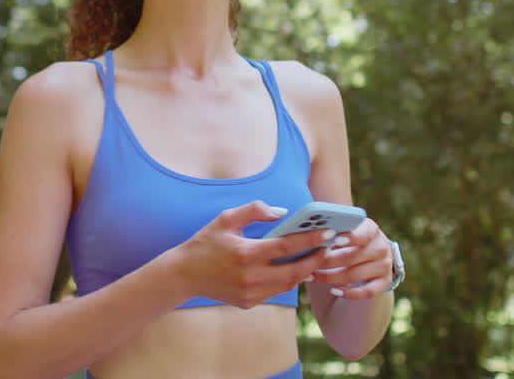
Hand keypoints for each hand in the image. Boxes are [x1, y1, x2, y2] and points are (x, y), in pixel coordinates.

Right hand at [169, 200, 335, 308]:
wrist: (184, 274)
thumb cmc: (206, 242)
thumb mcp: (226, 218)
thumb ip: (254, 210)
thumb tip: (282, 212)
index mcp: (245, 253)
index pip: (286, 247)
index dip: (310, 239)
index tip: (328, 232)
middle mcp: (249, 277)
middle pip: (294, 271)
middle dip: (316, 259)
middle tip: (328, 248)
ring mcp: (249, 293)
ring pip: (288, 285)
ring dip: (304, 271)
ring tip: (316, 257)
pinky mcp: (248, 303)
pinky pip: (276, 292)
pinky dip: (287, 281)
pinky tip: (294, 269)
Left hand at [305, 218, 393, 299]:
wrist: (373, 249)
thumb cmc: (352, 236)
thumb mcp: (348, 227)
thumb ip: (334, 228)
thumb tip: (312, 233)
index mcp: (372, 229)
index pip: (363, 234)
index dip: (350, 237)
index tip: (335, 239)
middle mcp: (381, 247)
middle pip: (351, 257)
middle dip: (327, 261)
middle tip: (309, 263)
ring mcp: (384, 266)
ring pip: (355, 275)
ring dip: (331, 277)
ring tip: (312, 277)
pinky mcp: (385, 282)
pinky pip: (368, 292)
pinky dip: (350, 293)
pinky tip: (334, 290)